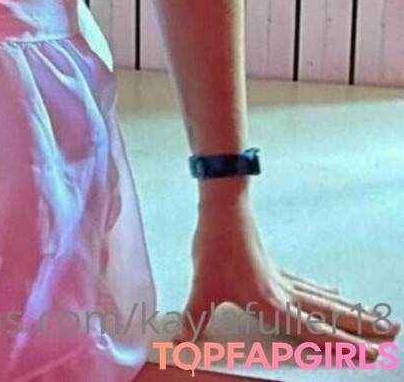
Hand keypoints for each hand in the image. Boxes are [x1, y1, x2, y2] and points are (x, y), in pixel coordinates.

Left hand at [175, 201, 399, 366]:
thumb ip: (194, 317)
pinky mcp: (274, 266)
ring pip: (324, 299)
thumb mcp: (203, 286)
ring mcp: (281, 278)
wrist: (222, 207)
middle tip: (393, 333)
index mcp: (271, 303)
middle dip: (361, 328)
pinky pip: (307, 285)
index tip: (370, 353)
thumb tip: (179, 343)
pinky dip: (324, 292)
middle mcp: (283, 292)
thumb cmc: (215, 246)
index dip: (340, 344)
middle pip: (330, 314)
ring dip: (351, 310)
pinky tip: (335, 290)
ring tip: (378, 318)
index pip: (312, 330)